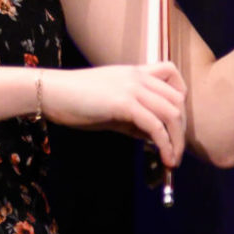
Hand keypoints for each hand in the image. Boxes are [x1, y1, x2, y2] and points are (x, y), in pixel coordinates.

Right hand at [37, 62, 186, 167]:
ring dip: (177, 140)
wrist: (52, 93)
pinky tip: (163, 158)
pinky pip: (154, 125)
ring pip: (171, 113)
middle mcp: (139, 76)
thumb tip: (154, 136)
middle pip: (177, 99)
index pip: (172, 76)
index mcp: (136, 72)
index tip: (175, 124)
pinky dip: (164, 144)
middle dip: (181, 128)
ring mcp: (133, 88)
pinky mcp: (124, 103)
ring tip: (172, 160)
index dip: (180, 100)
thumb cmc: (76, 101)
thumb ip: (134, 118)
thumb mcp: (111, 107)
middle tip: (176, 150)